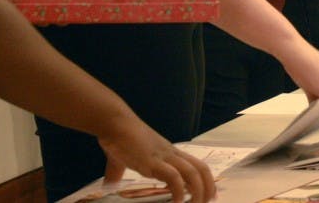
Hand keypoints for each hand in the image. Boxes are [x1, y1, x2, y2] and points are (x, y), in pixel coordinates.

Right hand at [98, 118, 215, 202]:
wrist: (114, 122)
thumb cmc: (118, 137)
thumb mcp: (121, 159)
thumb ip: (117, 173)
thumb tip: (108, 184)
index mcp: (168, 153)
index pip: (196, 164)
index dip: (206, 180)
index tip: (209, 195)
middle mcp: (171, 154)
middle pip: (200, 169)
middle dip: (208, 188)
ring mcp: (164, 157)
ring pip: (192, 173)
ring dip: (198, 192)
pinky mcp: (153, 162)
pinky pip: (174, 178)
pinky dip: (178, 192)